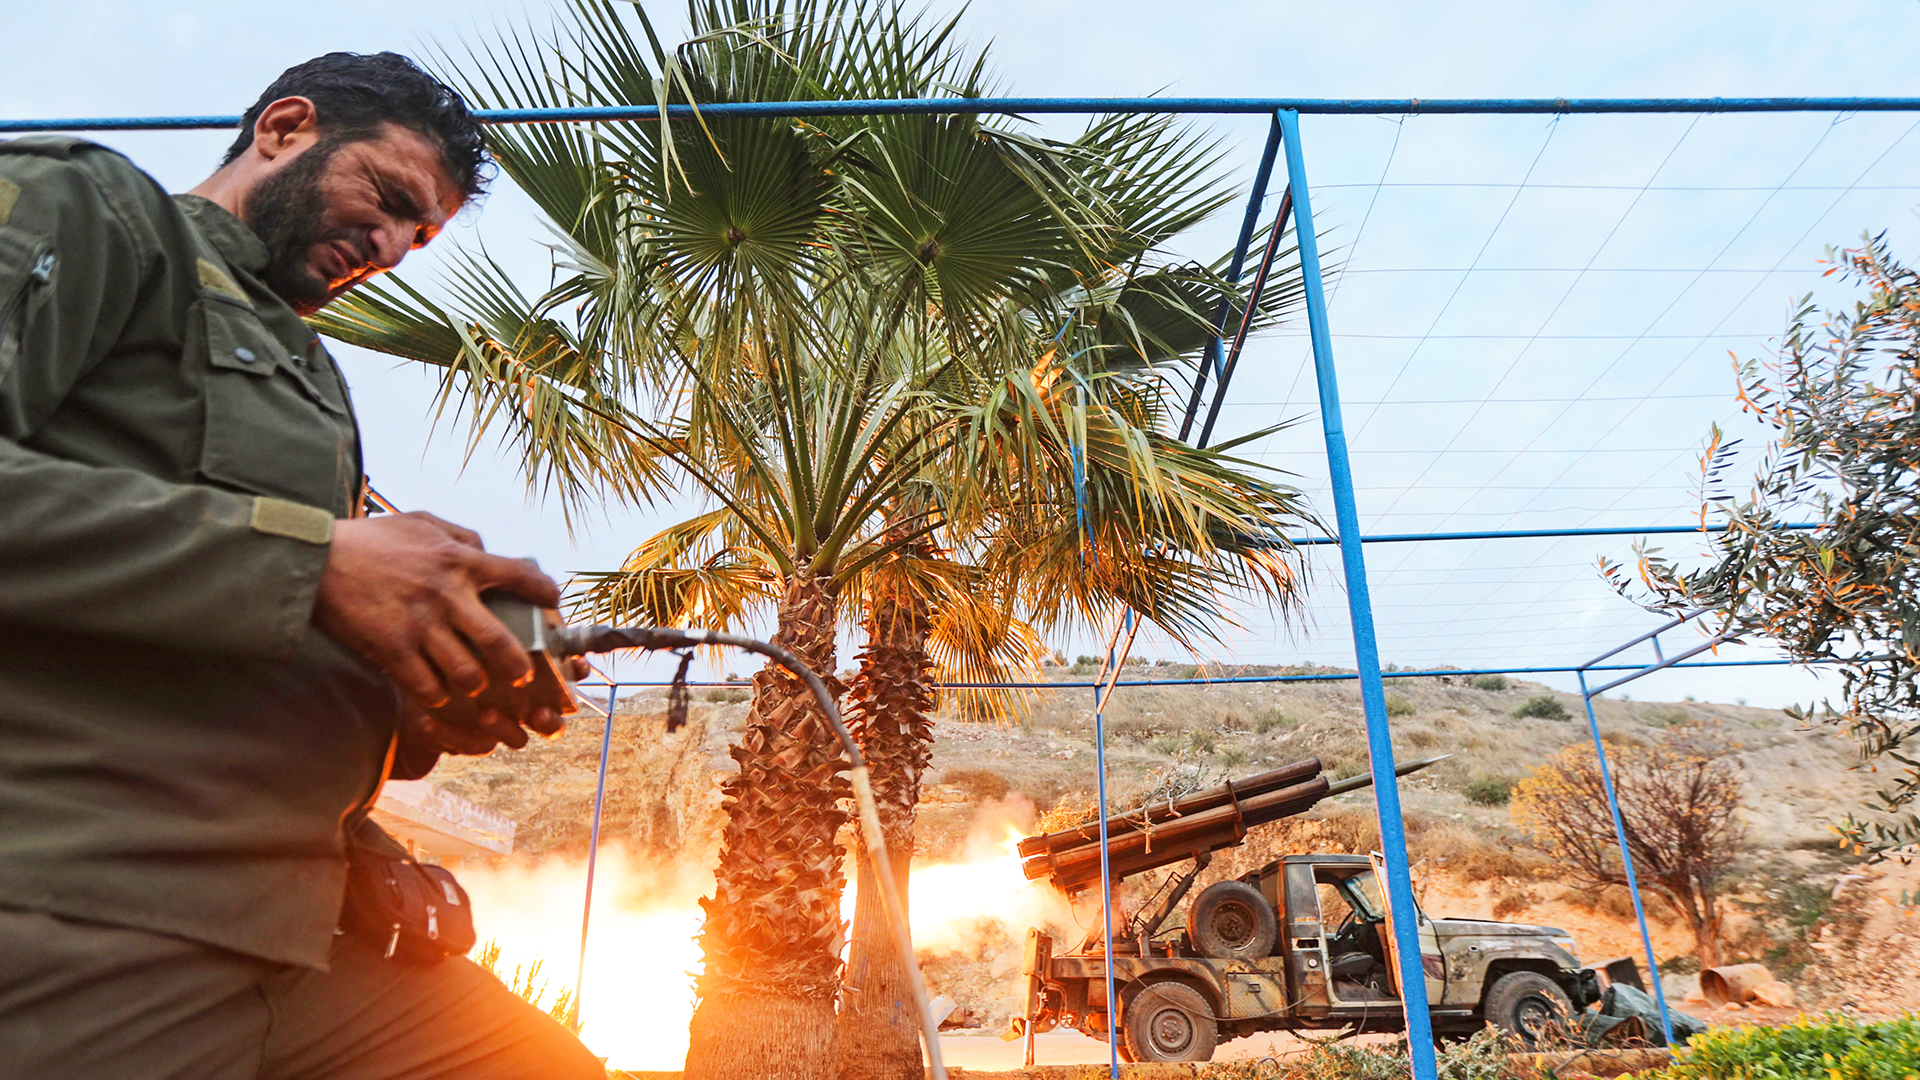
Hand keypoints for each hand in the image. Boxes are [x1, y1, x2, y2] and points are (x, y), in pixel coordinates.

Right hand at [313, 512, 559, 709]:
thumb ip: (462, 537)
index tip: (553, 606)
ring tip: (473, 684)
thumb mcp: (422, 523)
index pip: (521, 577)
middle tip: (521, 676)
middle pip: (502, 644)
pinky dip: (437, 695)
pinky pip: (428, 687)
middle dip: (519, 668)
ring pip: (467, 674)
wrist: (314, 559)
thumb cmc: (371, 539)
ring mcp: (421, 626)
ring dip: (475, 685)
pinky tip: (437, 691)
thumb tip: (491, 552)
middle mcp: (448, 595)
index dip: (546, 595)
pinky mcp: (392, 649)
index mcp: (460, 560)